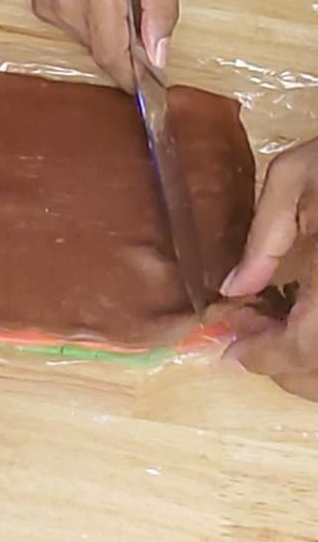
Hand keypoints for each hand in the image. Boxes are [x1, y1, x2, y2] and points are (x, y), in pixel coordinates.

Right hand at [31, 0, 179, 90]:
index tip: (152, 90)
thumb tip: (159, 56)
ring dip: (109, 38)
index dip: (132, 77)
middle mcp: (66, 0)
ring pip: (87, 44)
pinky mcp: (41, 6)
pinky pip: (73, 32)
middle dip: (126, 56)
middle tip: (147, 41)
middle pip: (100, 52)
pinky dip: (92, 26)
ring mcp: (48, 5)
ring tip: (121, 5)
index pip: (112, 51)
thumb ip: (163, 9)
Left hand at [221, 138, 317, 397]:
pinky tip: (311, 322)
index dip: (264, 358)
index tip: (232, 353)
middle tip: (251, 341)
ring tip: (282, 334)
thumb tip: (236, 288)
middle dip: (286, 368)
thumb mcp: (296, 174)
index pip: (301, 346)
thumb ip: (265, 234)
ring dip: (311, 367)